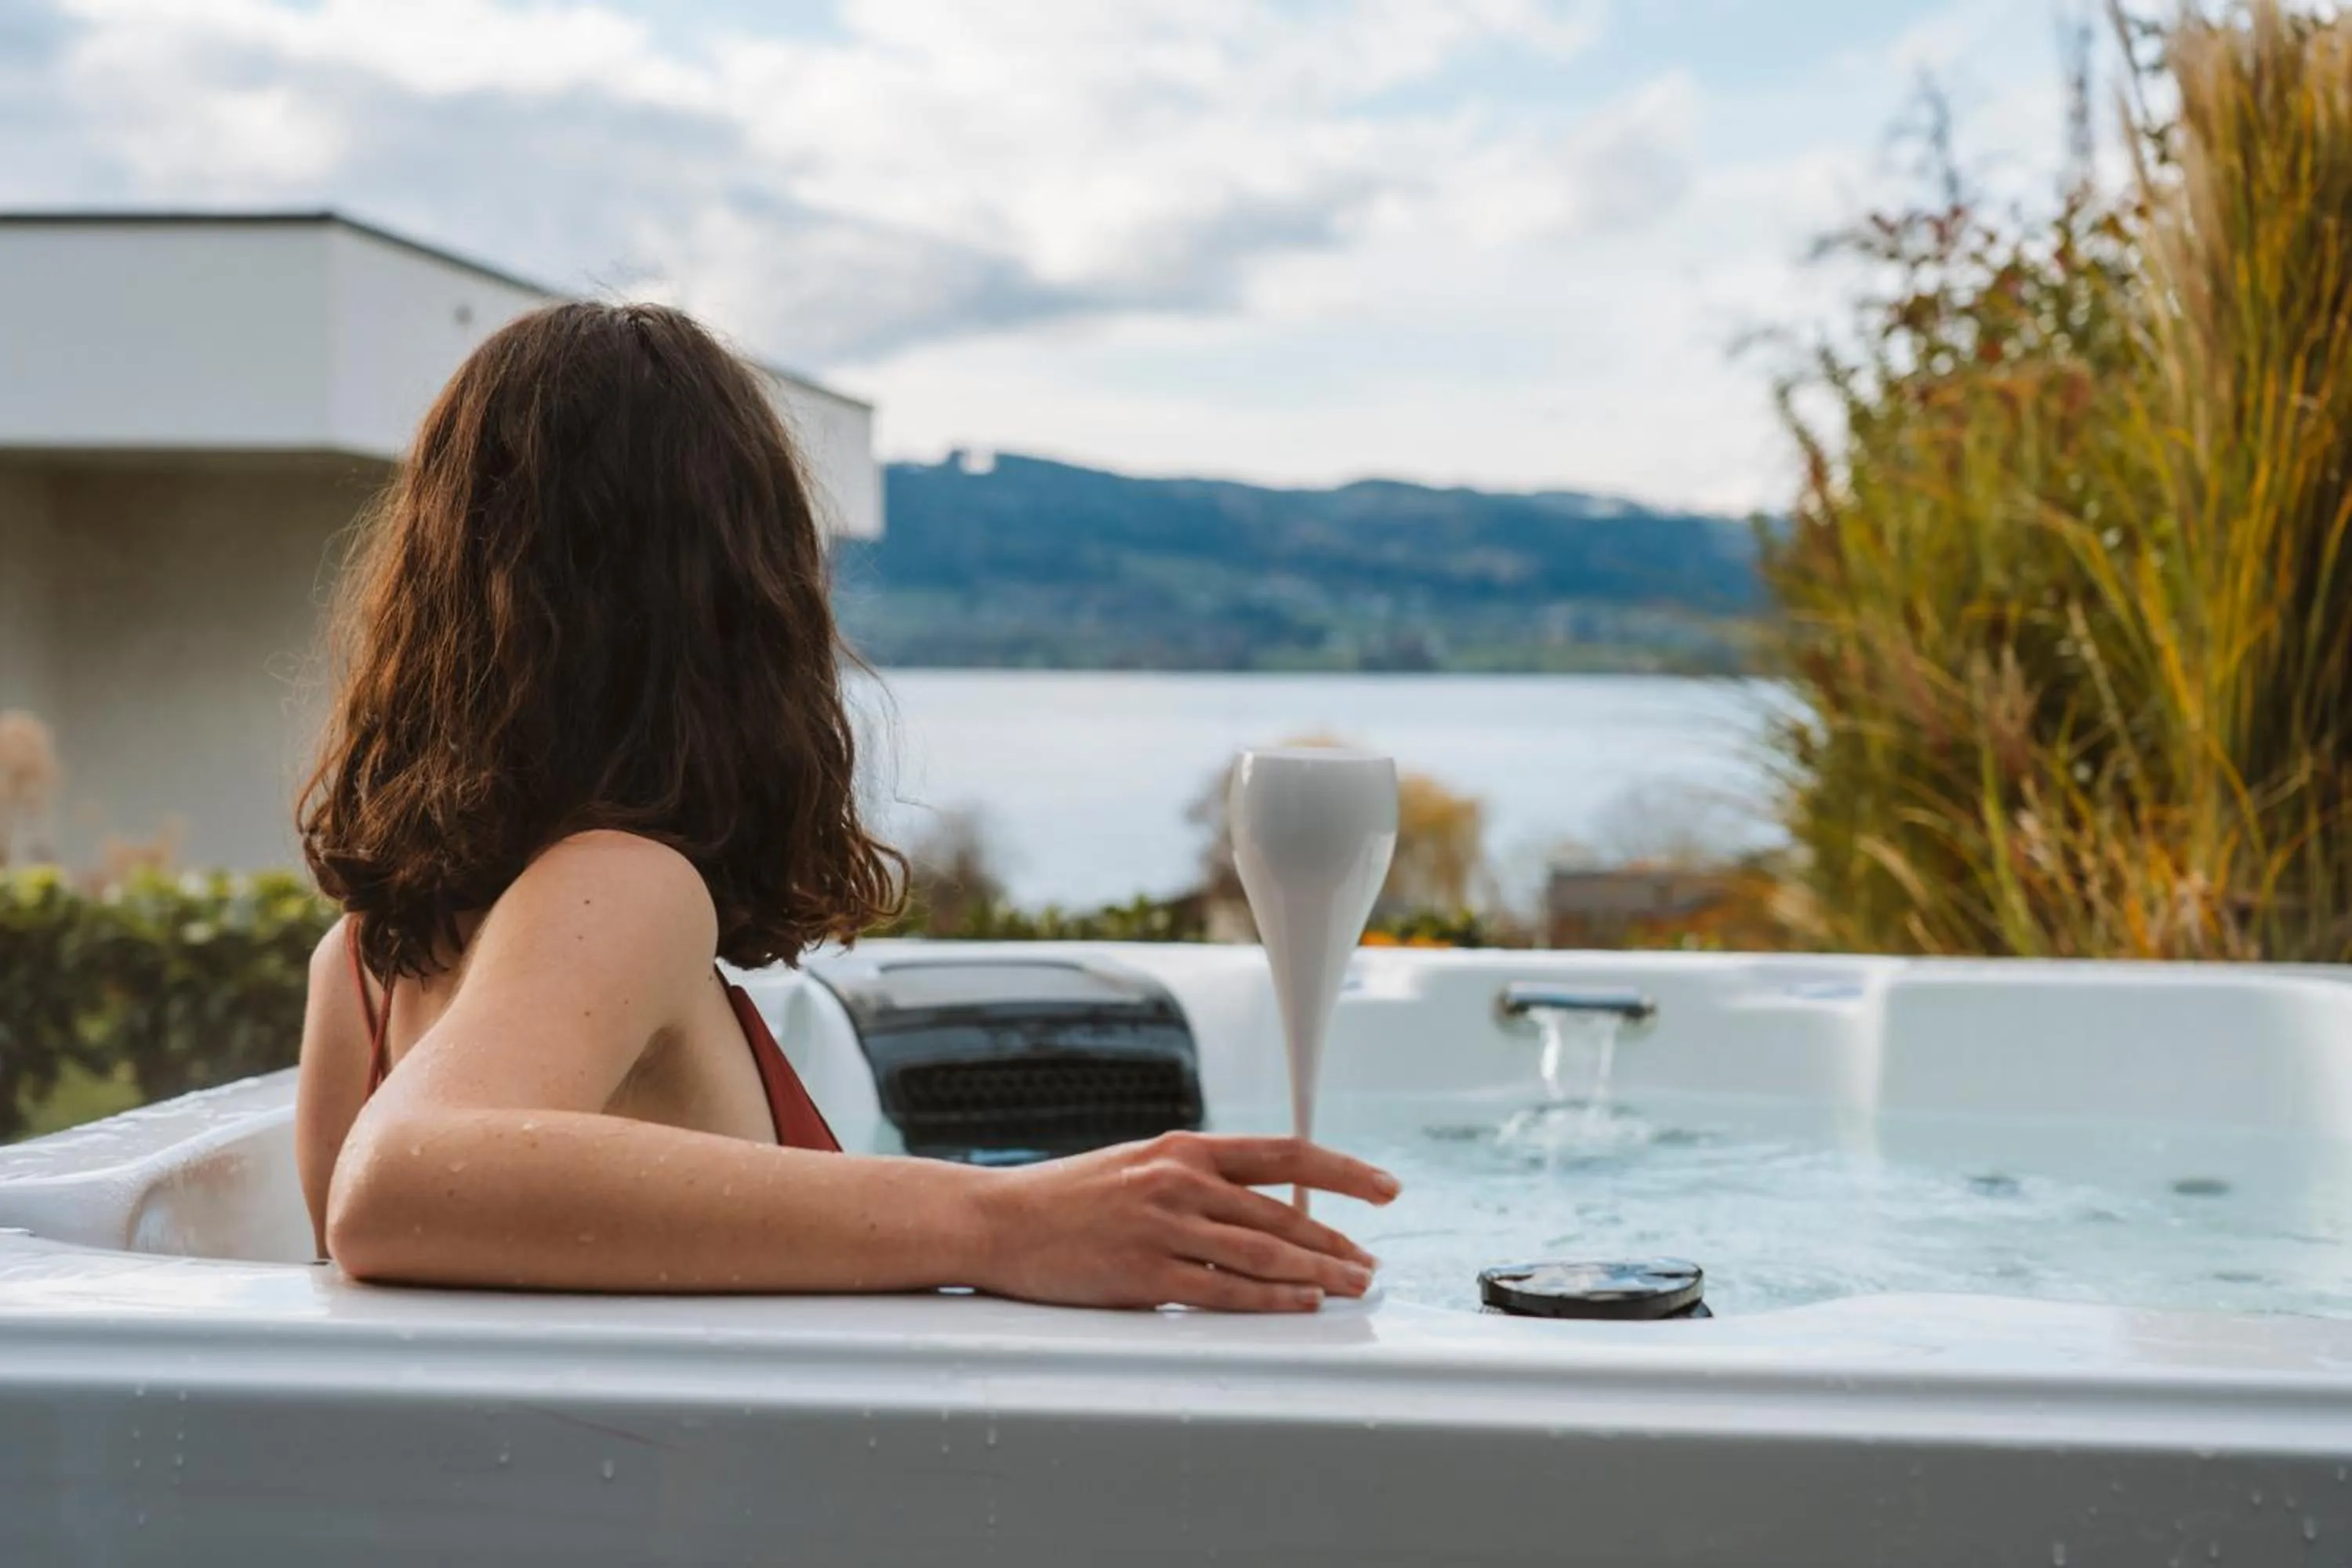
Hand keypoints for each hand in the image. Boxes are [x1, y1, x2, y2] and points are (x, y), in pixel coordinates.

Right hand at [966, 1131, 1401, 1311]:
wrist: (998, 1220)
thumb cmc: (1068, 1196)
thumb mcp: (1138, 1165)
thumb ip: (1197, 1179)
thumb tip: (1260, 1203)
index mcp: (1183, 1148)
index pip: (1284, 1154)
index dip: (1343, 1172)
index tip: (1384, 1188)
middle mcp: (1179, 1181)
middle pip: (1281, 1213)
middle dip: (1337, 1241)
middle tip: (1372, 1263)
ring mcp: (1162, 1228)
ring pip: (1262, 1252)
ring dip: (1317, 1273)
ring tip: (1353, 1286)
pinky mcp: (1143, 1275)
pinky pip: (1222, 1291)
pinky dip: (1270, 1298)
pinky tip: (1302, 1303)